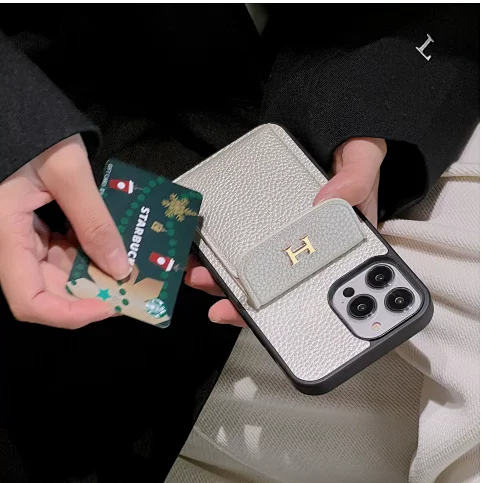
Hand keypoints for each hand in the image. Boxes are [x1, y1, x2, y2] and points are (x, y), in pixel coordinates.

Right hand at [0, 135, 130, 327]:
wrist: (20, 113)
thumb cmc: (38, 135)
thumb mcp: (69, 174)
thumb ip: (94, 221)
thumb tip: (119, 268)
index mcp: (6, 233)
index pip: (29, 300)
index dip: (70, 313)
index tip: (109, 305)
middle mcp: (11, 244)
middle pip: (47, 290)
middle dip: (90, 293)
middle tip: (128, 287)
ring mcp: (22, 238)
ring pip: (57, 273)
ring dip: (93, 274)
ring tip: (126, 267)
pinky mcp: (34, 230)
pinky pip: (61, 253)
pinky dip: (87, 255)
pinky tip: (110, 247)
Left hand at [185, 137, 386, 326]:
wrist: (331, 127)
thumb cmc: (353, 149)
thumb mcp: (362, 160)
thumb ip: (355, 179)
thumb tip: (331, 199)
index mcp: (335, 245)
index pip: (312, 285)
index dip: (288, 309)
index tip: (261, 318)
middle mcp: (307, 246)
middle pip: (276, 284)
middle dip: (243, 300)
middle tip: (217, 301)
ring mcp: (282, 233)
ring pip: (252, 266)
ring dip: (224, 277)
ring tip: (200, 276)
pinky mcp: (262, 216)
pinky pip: (239, 235)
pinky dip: (218, 246)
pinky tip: (201, 249)